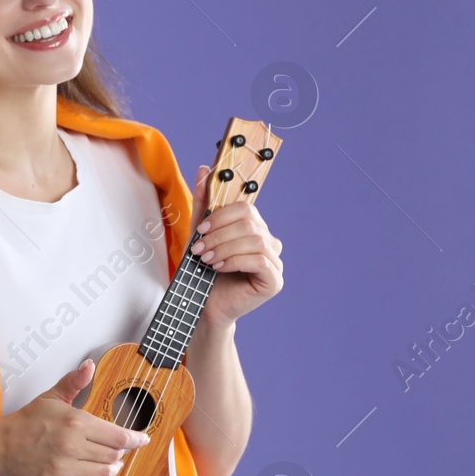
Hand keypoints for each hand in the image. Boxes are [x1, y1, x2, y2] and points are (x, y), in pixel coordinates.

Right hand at [0, 359, 151, 475]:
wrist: (0, 444)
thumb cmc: (27, 421)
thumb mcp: (51, 397)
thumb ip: (74, 382)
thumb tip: (89, 365)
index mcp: (75, 422)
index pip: (118, 435)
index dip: (135, 439)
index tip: (142, 439)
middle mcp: (71, 446)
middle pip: (114, 454)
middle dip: (119, 452)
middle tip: (115, 449)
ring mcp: (63, 468)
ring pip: (105, 473)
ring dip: (112, 469)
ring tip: (109, 464)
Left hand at [189, 163, 284, 327]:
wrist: (201, 307)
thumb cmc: (201, 272)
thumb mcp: (199, 234)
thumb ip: (204, 203)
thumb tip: (204, 169)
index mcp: (255, 229)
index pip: (246, 208)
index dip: (222, 215)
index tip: (201, 229)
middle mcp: (269, 243)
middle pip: (249, 223)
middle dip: (219, 234)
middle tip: (200, 249)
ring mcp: (275, 262)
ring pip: (254, 241)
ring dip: (224, 248)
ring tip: (206, 260)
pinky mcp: (275, 280)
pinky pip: (260, 261)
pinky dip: (235, 261)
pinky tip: (219, 268)